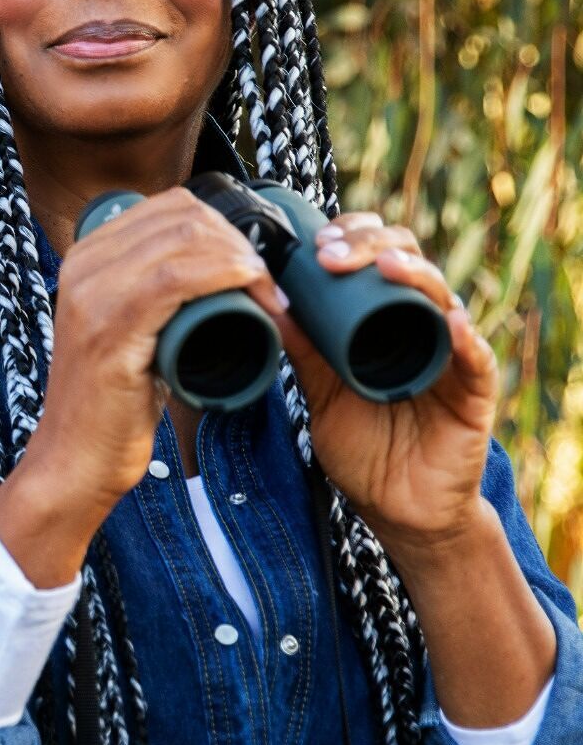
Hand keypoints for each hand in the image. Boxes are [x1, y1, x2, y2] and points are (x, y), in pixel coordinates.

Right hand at [0, 187, 285, 585]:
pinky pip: (173, 281)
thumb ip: (152, 293)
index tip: (255, 263)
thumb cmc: (113, 402)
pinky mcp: (107, 331)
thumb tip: (212, 267)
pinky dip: (222, 275)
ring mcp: (90, 296)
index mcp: (87, 255)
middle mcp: (82, 265)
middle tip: (269, 284)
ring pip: (182, 241)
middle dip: (239, 241)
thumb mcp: (127, 328)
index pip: (169, 206)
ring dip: (241, 259)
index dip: (224, 224)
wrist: (74, 462)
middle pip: (180, 217)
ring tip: (268, 294)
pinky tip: (249, 287)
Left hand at [278, 212, 498, 548]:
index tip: (316, 242)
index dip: (352, 236)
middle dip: (371, 245)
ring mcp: (450, 354)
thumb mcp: (320, 390)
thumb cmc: (360, 446)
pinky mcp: (475, 391)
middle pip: (408, 260)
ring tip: (386, 266)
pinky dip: (463, 336)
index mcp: (383, 316)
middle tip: (332, 254)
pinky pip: (476, 357)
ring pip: (443, 297)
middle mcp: (419, 323)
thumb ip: (302, 349)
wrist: (393, 509)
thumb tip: (267, 300)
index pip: (376, 254)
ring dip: (415, 274)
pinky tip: (448, 321)